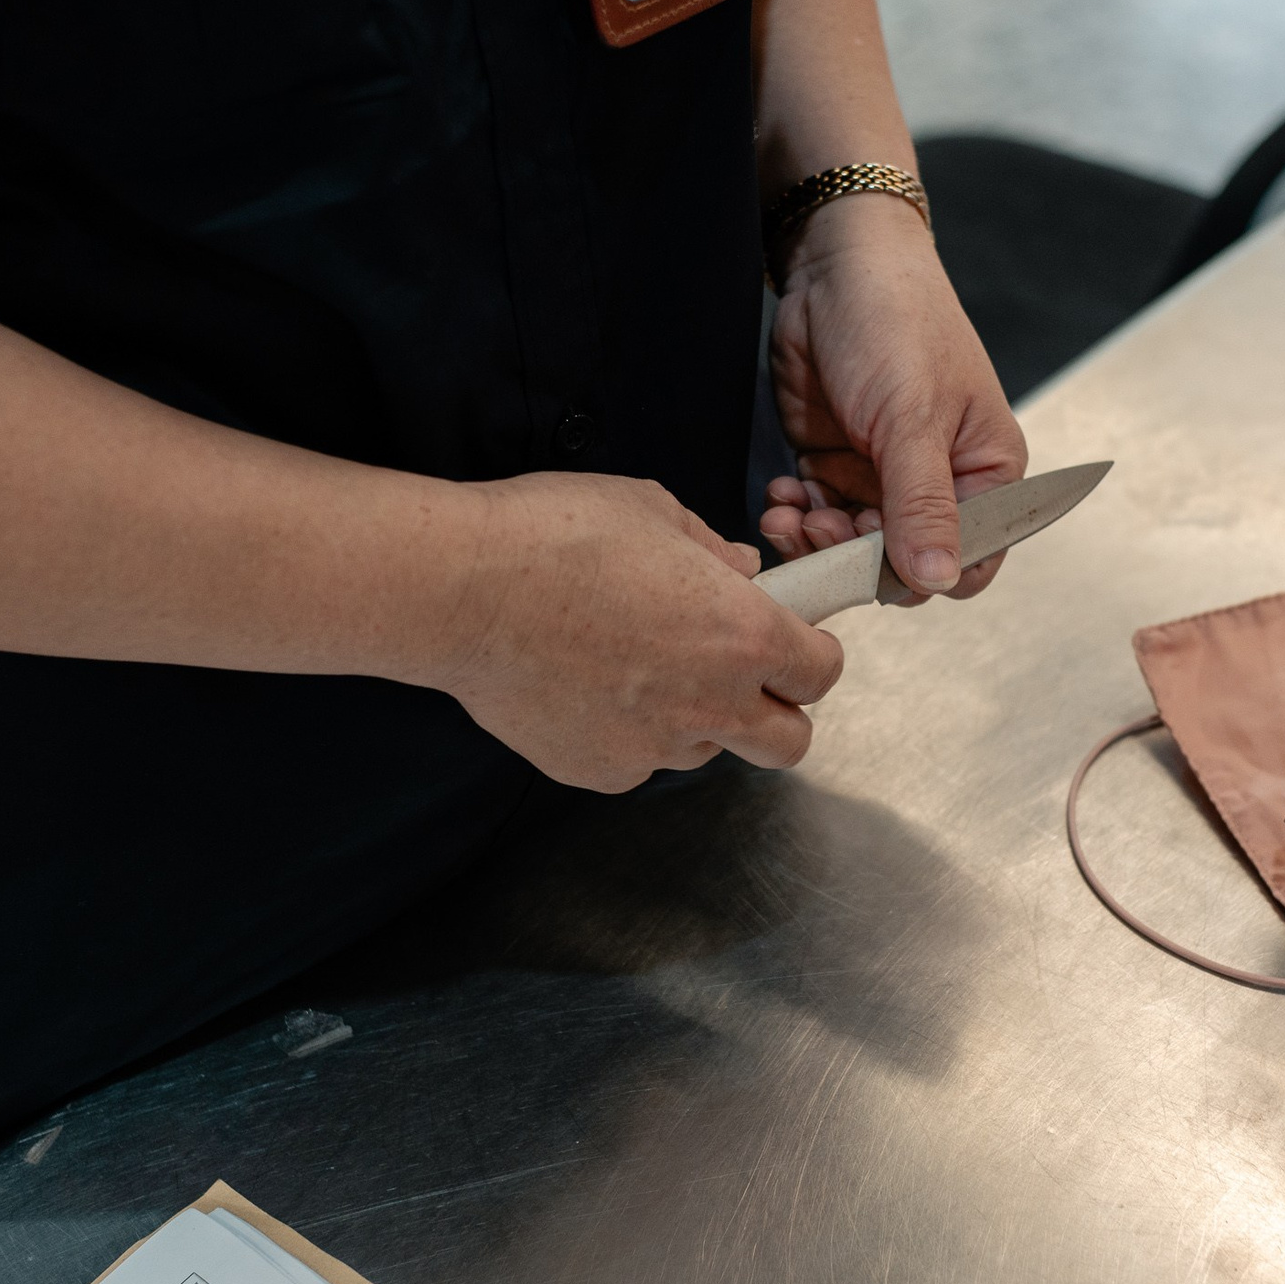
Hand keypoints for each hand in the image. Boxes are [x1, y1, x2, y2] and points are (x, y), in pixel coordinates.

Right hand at [434, 473, 844, 792]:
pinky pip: (637, 761)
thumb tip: (742, 570)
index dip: (811, 654)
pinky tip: (589, 687)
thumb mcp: (654, 512)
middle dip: (779, 713)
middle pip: (789, 743)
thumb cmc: (555, 536)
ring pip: (706, 751)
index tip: (793, 641)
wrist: (463, 589)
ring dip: (696, 720)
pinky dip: (628, 734)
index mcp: (744, 636)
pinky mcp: (601, 771)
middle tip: (743, 677)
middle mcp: (711, 704)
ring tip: (639, 668)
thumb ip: (713, 551)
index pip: (821, 672)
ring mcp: (655, 747)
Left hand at [761, 194, 1027, 599]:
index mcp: (987, 473)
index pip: (971, 562)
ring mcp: (883, 478)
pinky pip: (818, 518)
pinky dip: (796, 517)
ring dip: (817, 540)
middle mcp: (940, 484)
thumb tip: (935, 581)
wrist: (835, 267)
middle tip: (818, 527)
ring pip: (852, 549)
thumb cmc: (896, 324)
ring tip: (790, 512)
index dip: (925, 576)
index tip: (876, 565)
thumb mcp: (912, 418)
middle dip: (855, 558)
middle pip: (902, 564)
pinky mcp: (837, 466)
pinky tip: (782, 494)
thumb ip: (922, 504)